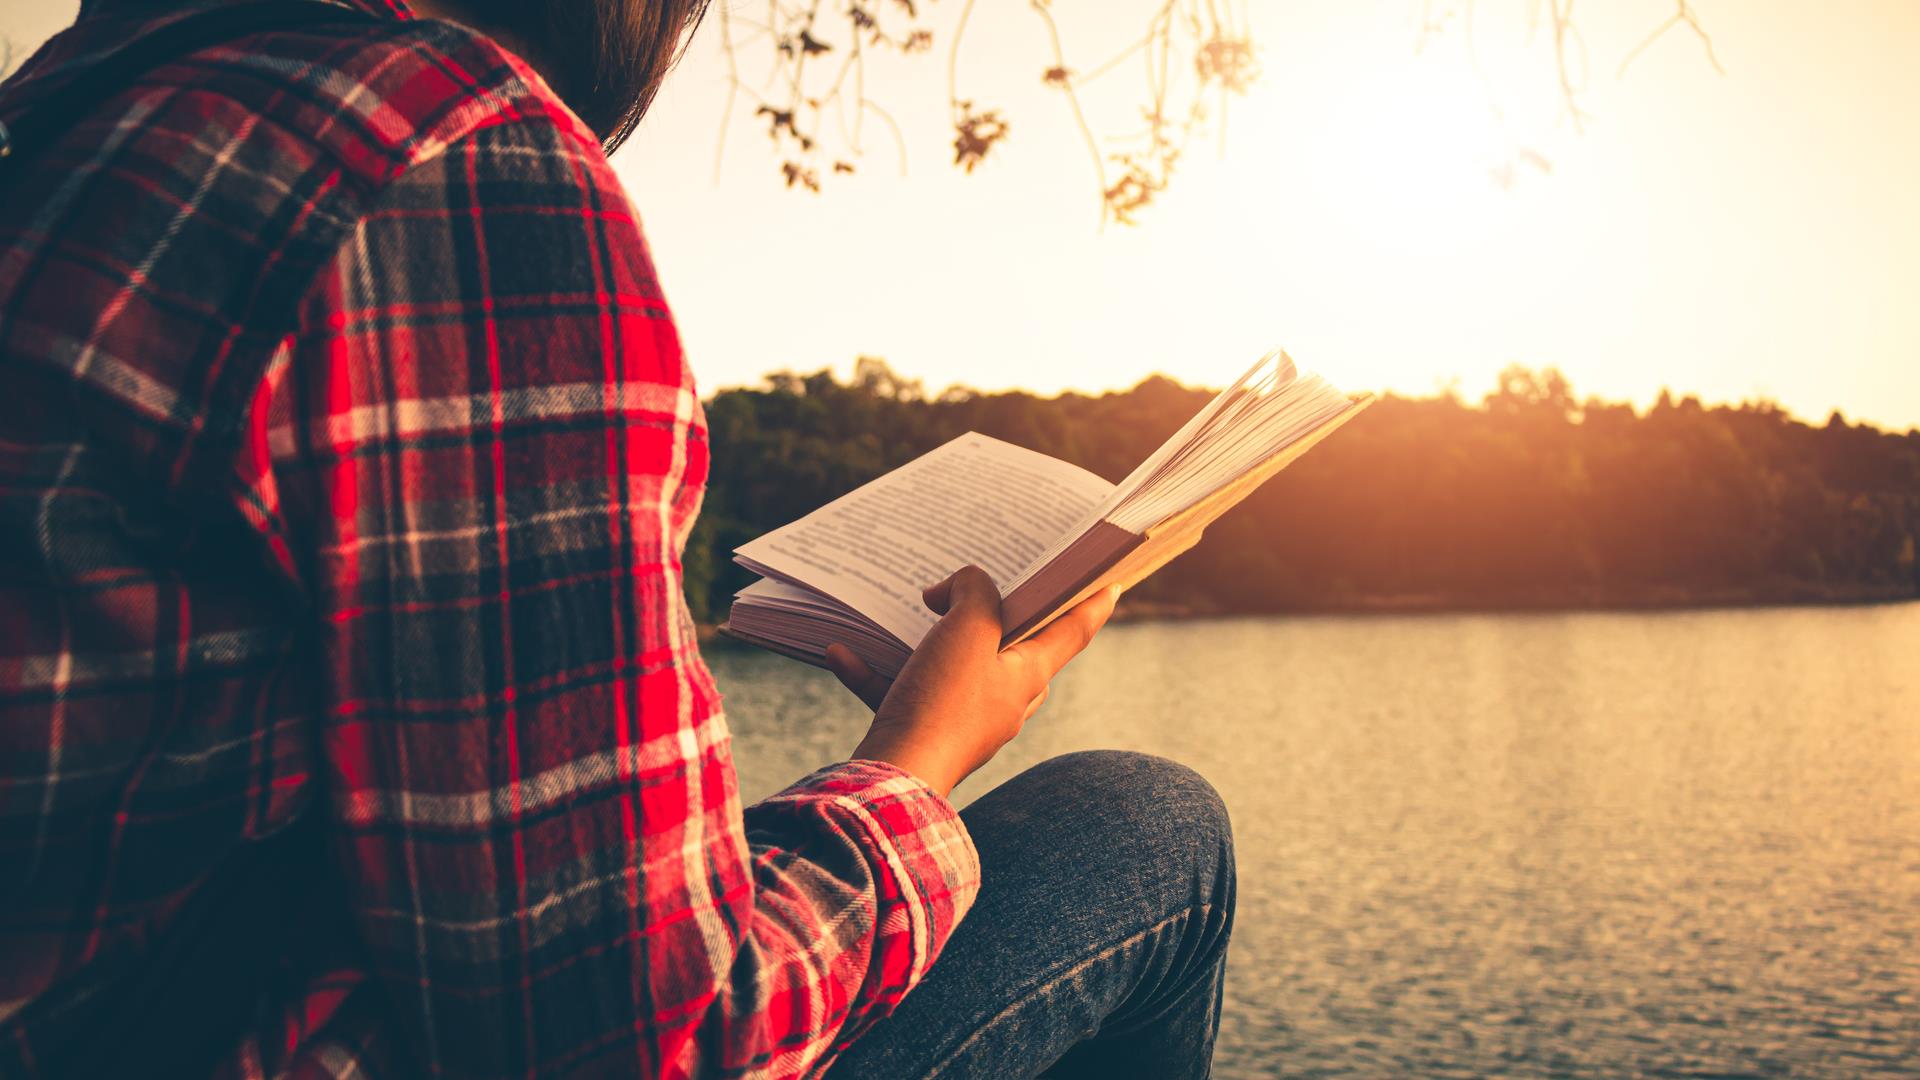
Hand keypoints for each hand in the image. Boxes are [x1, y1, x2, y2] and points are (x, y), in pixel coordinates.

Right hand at [828, 566, 1118, 798]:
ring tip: (910, 604)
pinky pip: (904, 691)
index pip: (1074, 630)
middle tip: (991, 580)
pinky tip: (842, 652)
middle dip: (1000, 613)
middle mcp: (1004, 700)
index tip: (1111, 580)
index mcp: (1028, 676)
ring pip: (954, 665)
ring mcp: (965, 720)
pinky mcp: (927, 732)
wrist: (894, 779)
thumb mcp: (967, 629)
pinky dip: (877, 670)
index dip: (1093, 601)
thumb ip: (975, 591)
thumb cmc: (941, 704)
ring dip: (925, 636)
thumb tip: (959, 588)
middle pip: (1014, 646)